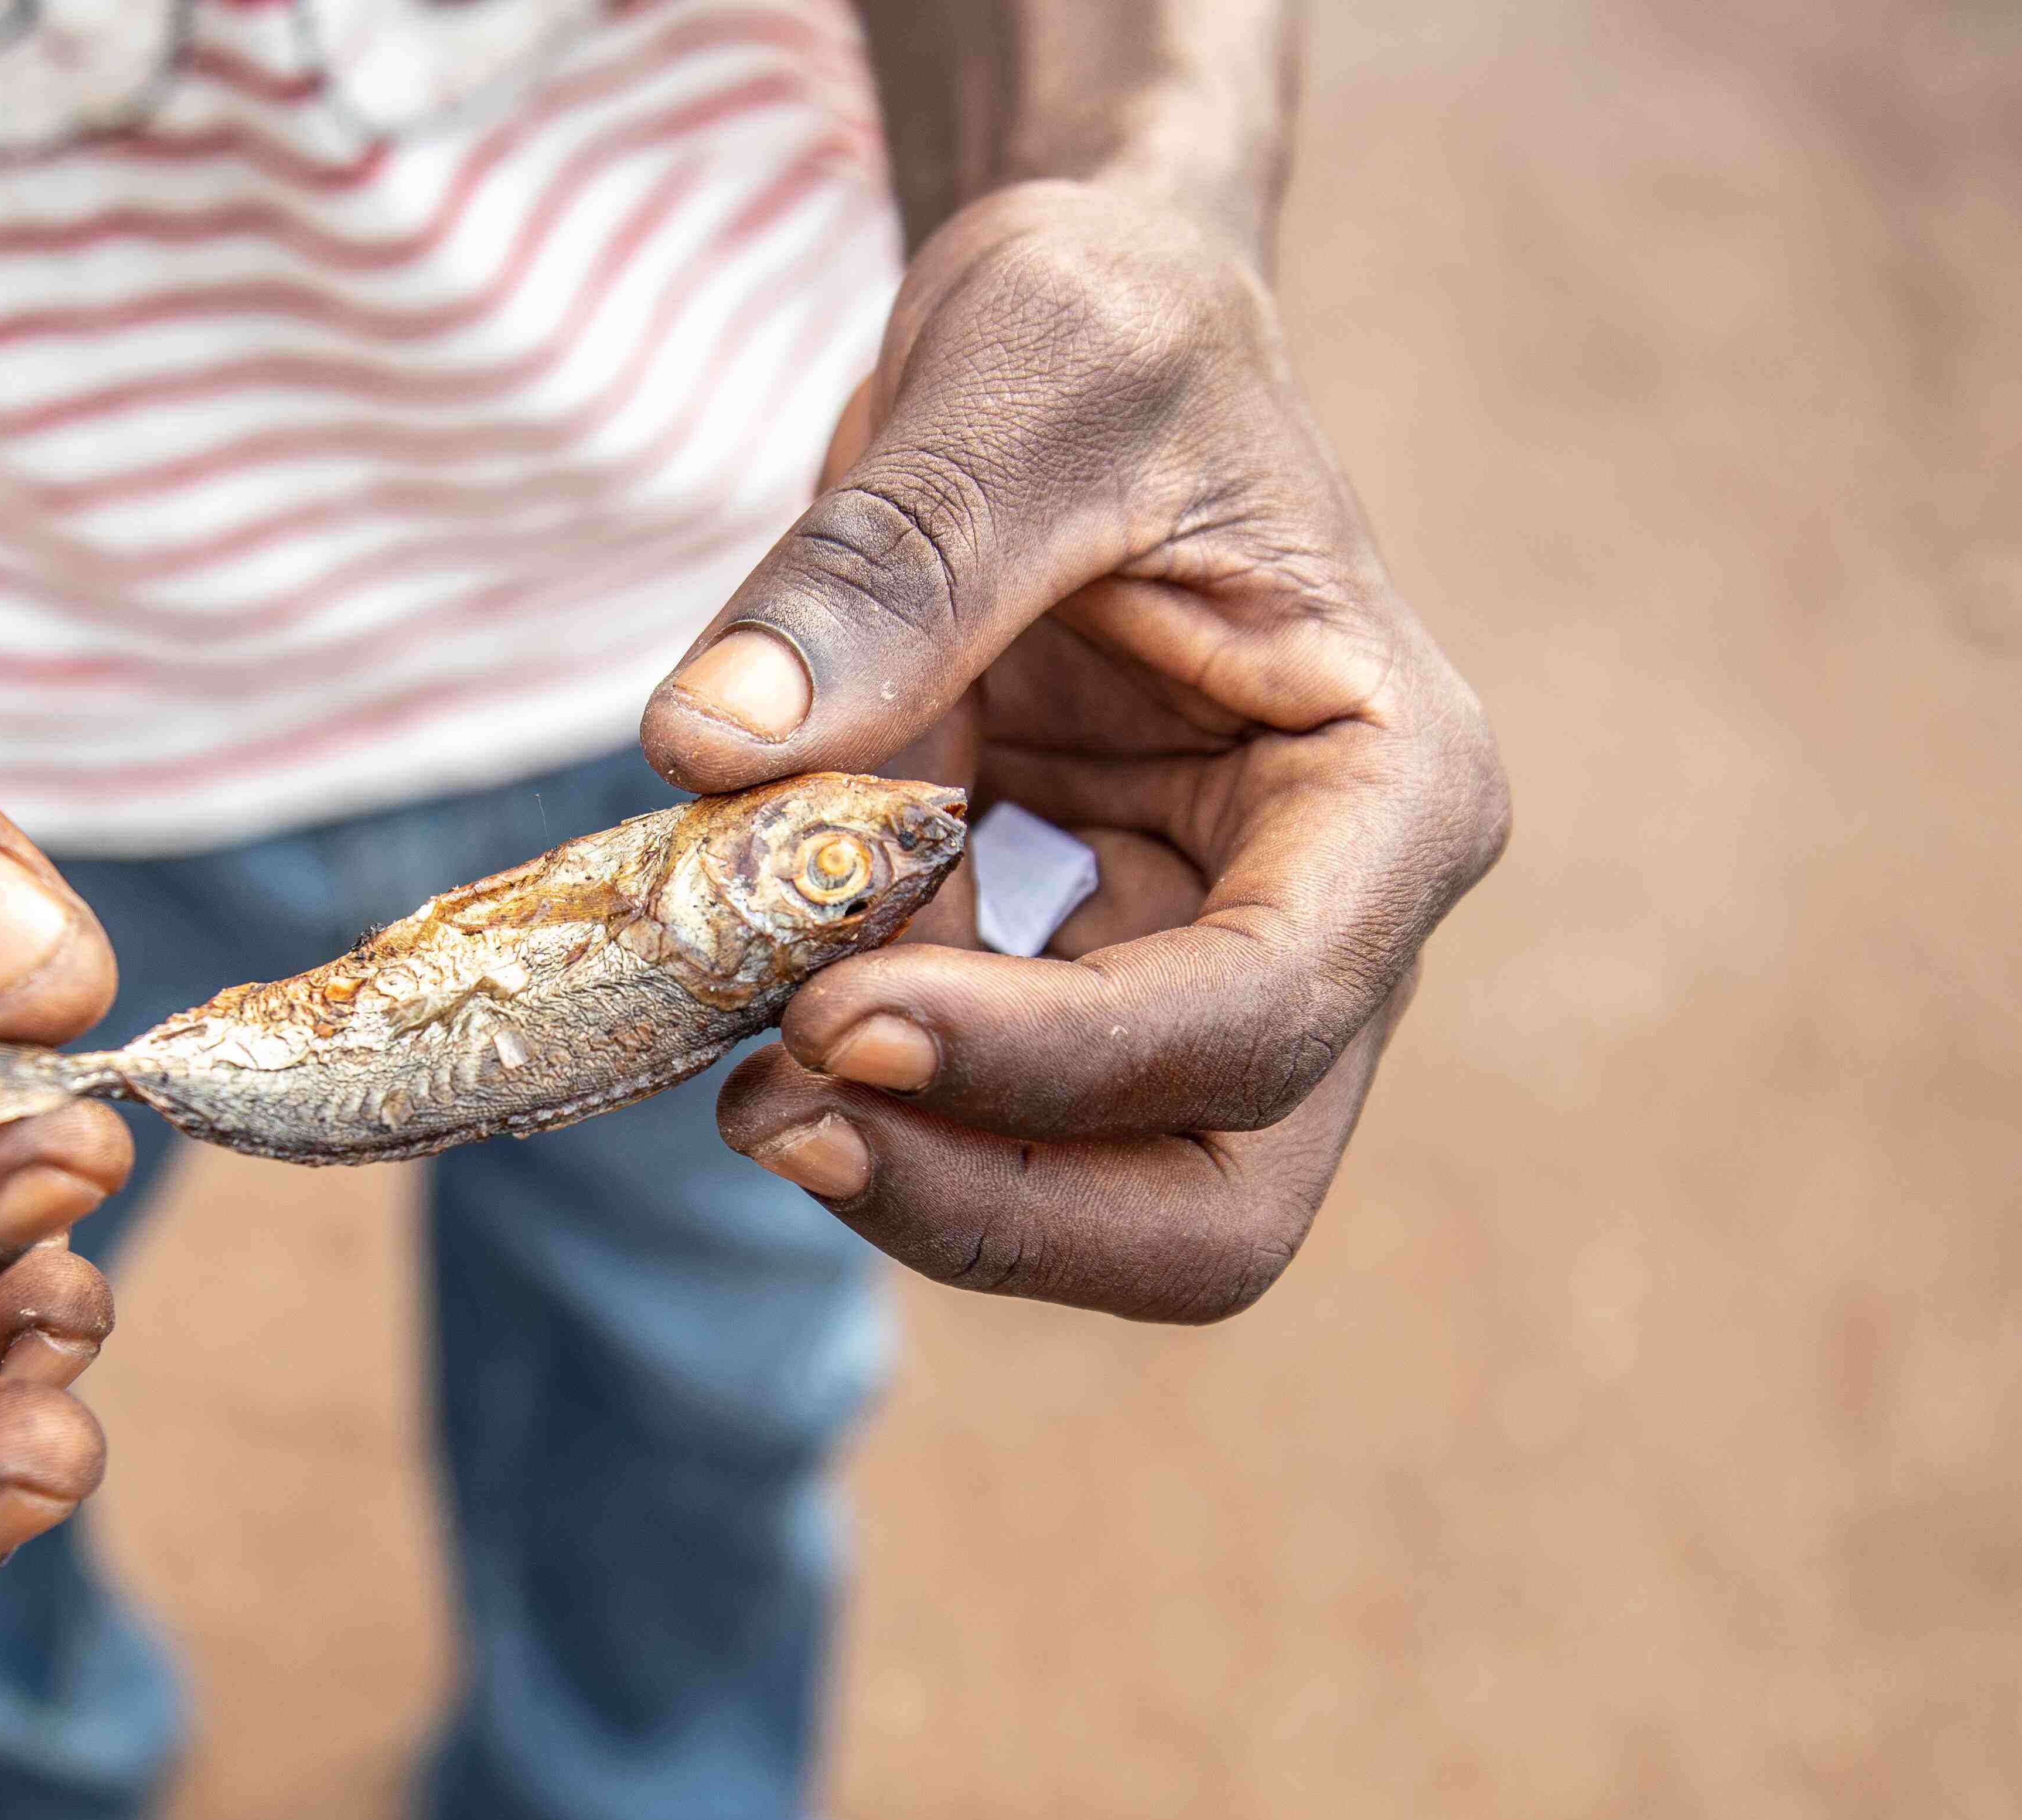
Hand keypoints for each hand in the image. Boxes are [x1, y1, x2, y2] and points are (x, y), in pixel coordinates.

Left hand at [641, 182, 1507, 1321]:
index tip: (835, 1016)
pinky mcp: (1075, 983)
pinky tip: (754, 1001)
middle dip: (995, 1201)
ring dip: (911, 1171)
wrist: (1073, 344)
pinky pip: (983, 1112)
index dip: (1050, 1062)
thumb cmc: (1104, 336)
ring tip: (736, 1068)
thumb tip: (709, 744)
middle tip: (776, 1122)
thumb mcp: (1018, 379)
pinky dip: (868, 1094)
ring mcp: (1204, 975)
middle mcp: (1329, 921)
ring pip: (1098, 1200)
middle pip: (1216, 1205)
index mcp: (1388, 789)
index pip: (1260, 1016)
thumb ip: (881, 568)